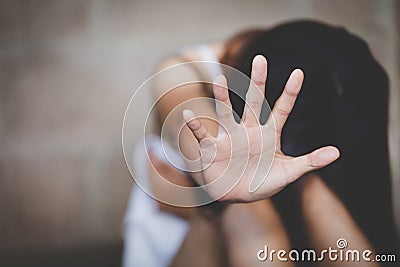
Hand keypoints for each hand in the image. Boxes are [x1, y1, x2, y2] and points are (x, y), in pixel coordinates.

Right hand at [183, 55, 339, 202]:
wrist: (235, 195)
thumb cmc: (261, 182)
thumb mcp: (288, 173)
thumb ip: (309, 162)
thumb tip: (337, 152)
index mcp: (268, 135)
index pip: (281, 110)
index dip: (290, 93)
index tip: (299, 73)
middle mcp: (248, 130)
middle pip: (254, 102)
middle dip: (258, 82)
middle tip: (261, 59)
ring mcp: (230, 138)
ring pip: (226, 114)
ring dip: (223, 98)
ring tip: (221, 80)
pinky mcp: (212, 149)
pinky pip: (201, 135)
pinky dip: (194, 127)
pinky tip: (187, 115)